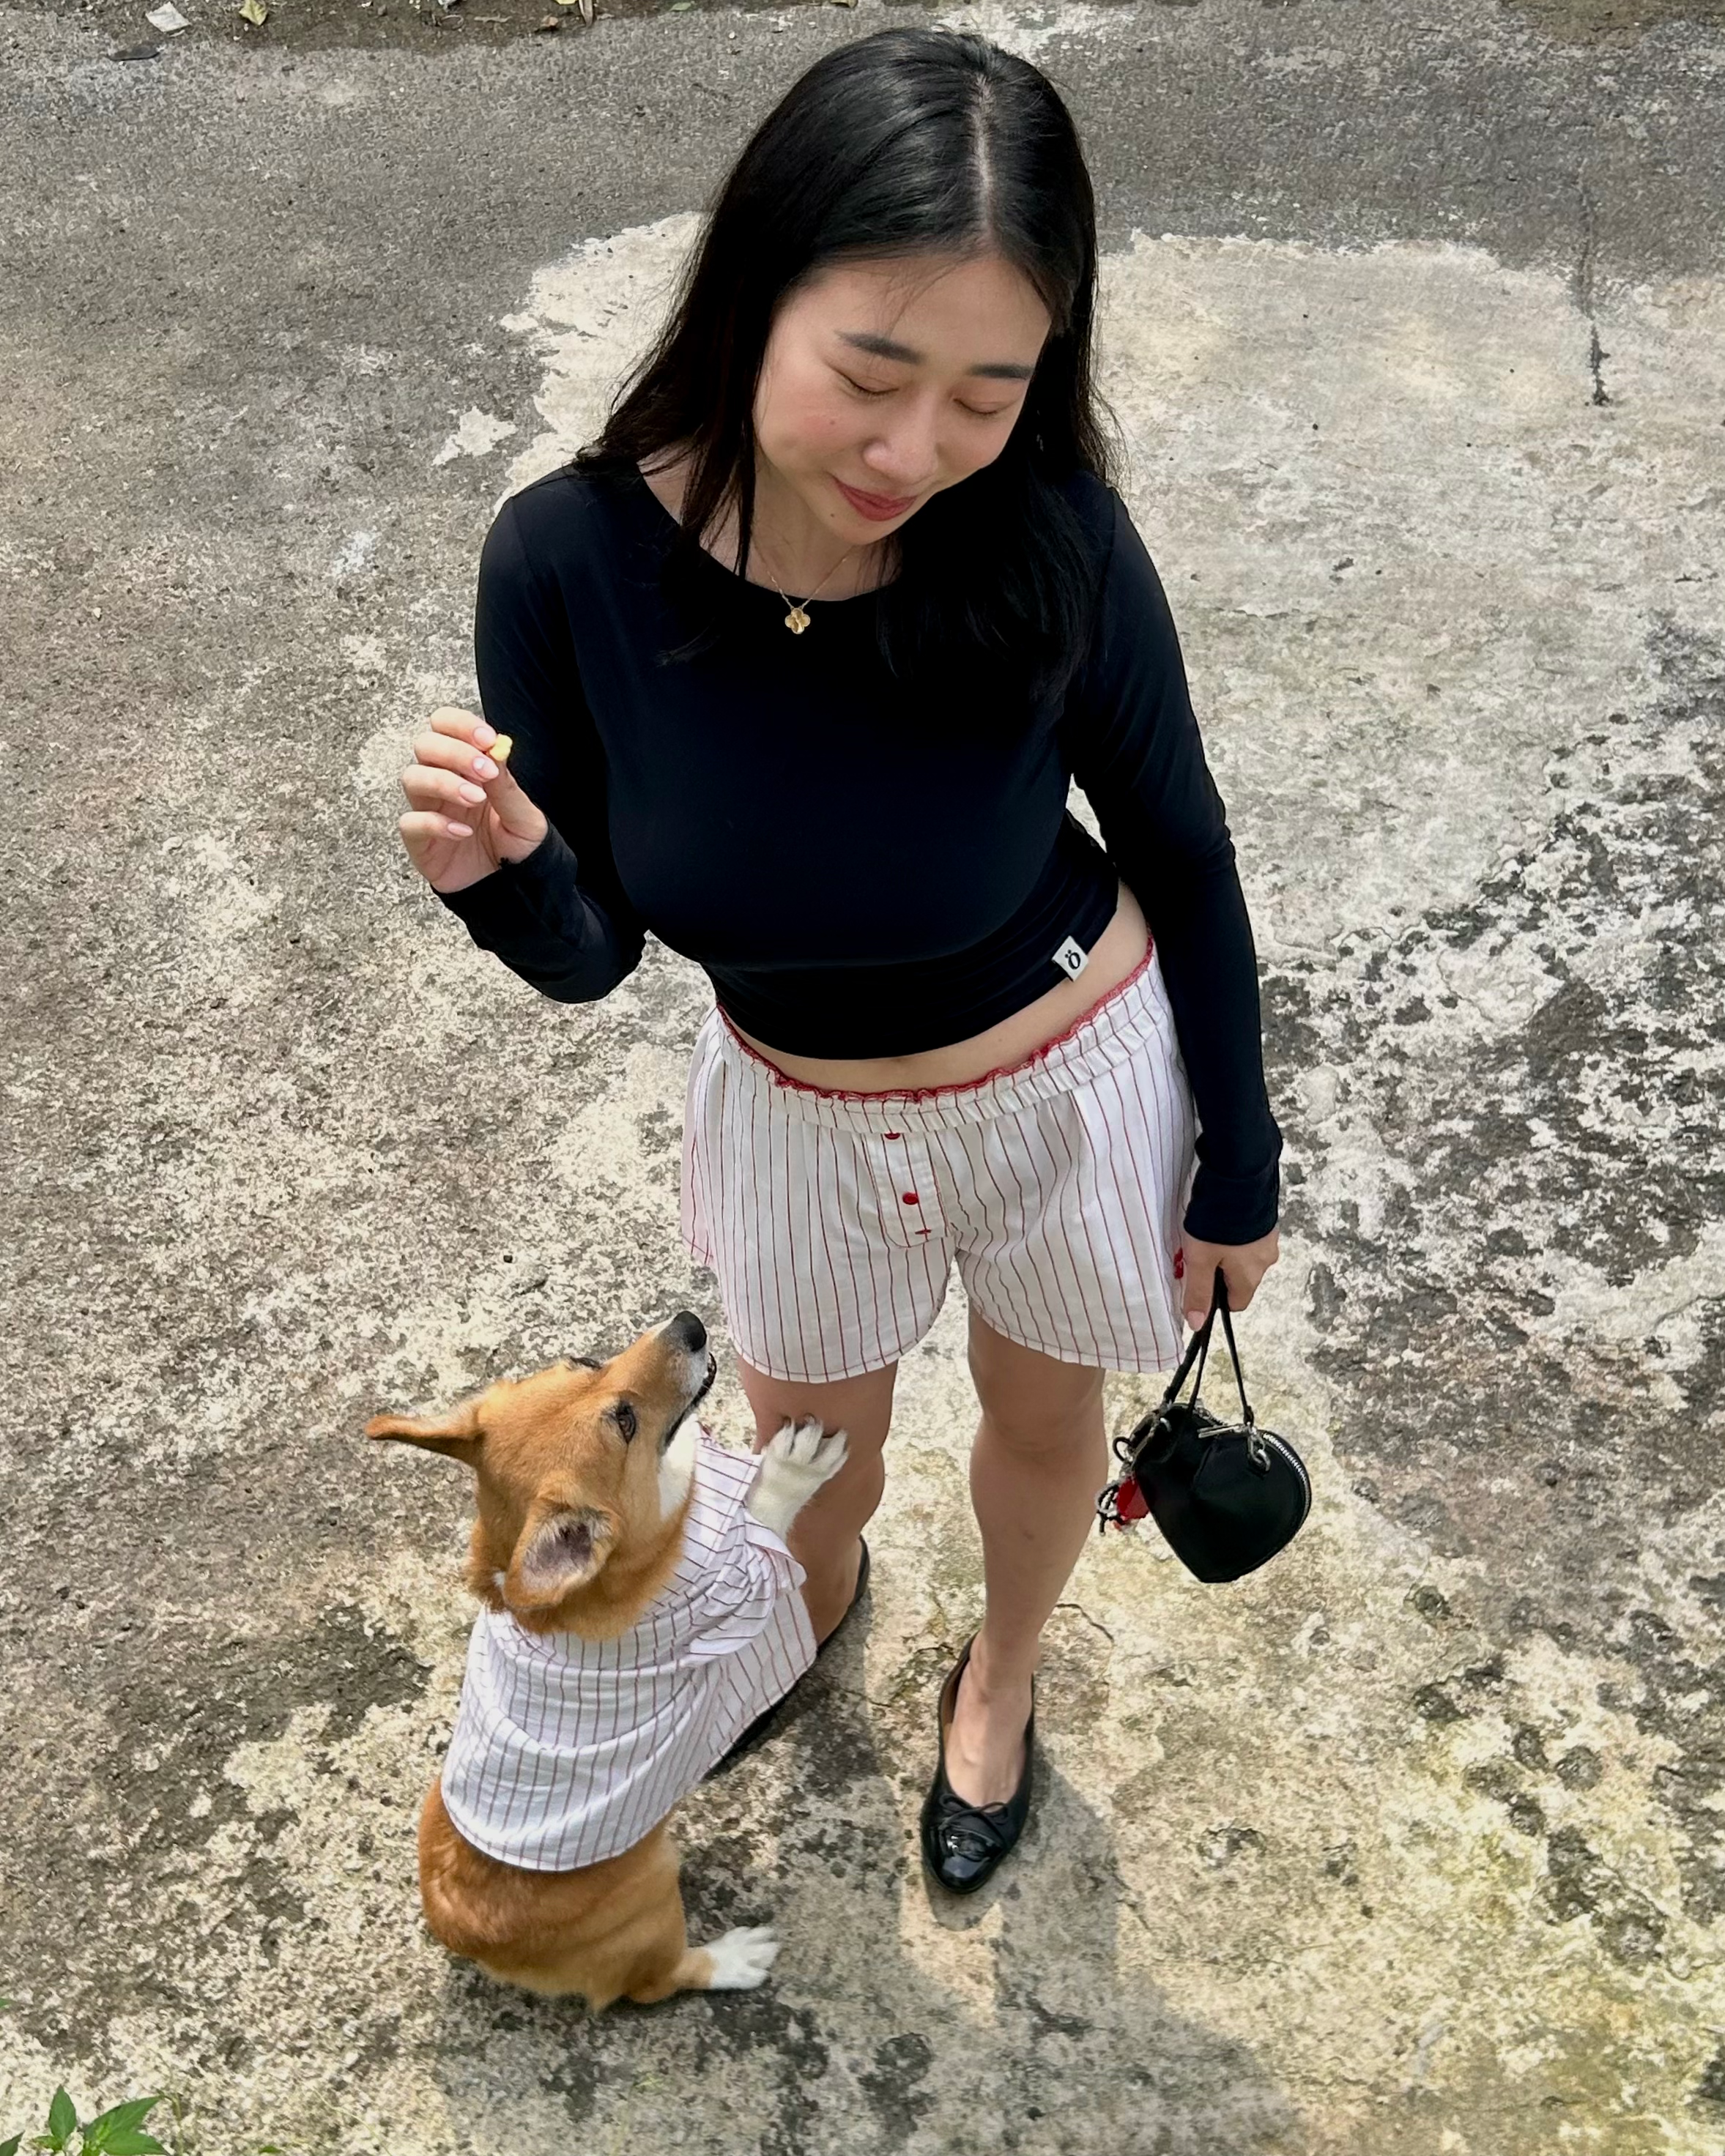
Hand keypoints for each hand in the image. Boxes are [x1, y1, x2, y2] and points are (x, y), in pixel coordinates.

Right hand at [397, 706, 549, 893]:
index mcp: (466, 765)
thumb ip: (507, 786)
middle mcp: (441, 780)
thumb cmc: (516, 845)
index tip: (487, 739)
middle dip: (453, 752)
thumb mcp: (524, 816)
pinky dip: (434, 823)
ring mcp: (427, 808)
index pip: (445, 726)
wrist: (513, 888)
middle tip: (484, 771)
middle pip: (424, 745)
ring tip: (476, 799)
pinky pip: (410, 822)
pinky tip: (463, 832)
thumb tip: (496, 750)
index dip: (460, 725)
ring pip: (412, 777)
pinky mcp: (418, 840)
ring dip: (443, 782)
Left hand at [1177, 1227, 1279, 1330]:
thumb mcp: (1199, 1260)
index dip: (1215, 1297)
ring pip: (1245, 1257)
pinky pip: (1250, 1237)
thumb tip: (1196, 1324)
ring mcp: (1269, 1239)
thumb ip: (1198, 1292)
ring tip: (1209, 1232)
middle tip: (1200, 1252)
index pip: (1236, 1304)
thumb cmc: (1218, 1222)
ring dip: (1228, 1250)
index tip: (1200, 1281)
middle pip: (1240, 1279)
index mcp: (1250, 1277)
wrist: (1239, 1178)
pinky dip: (1237, 1233)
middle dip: (1220, 1271)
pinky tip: (1223, 1219)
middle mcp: (1265, 1261)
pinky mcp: (1267, 1220)